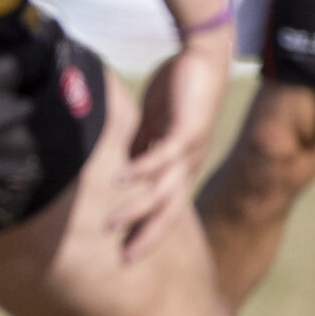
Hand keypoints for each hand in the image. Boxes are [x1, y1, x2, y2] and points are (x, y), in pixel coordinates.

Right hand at [108, 30, 231, 258]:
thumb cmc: (177, 86)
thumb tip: (117, 162)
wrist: (203, 57)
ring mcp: (189, 150)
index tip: (126, 251)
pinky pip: (162, 157)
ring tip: (111, 224)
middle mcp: (188, 164)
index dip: (148, 231)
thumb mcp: (152, 122)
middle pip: (169, 211)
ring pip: (163, 190)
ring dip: (137, 209)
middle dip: (148, 236)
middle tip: (126, 258)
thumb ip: (138, 143)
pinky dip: (141, 170)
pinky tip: (121, 180)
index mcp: (180, 165)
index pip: (164, 207)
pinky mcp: (186, 130)